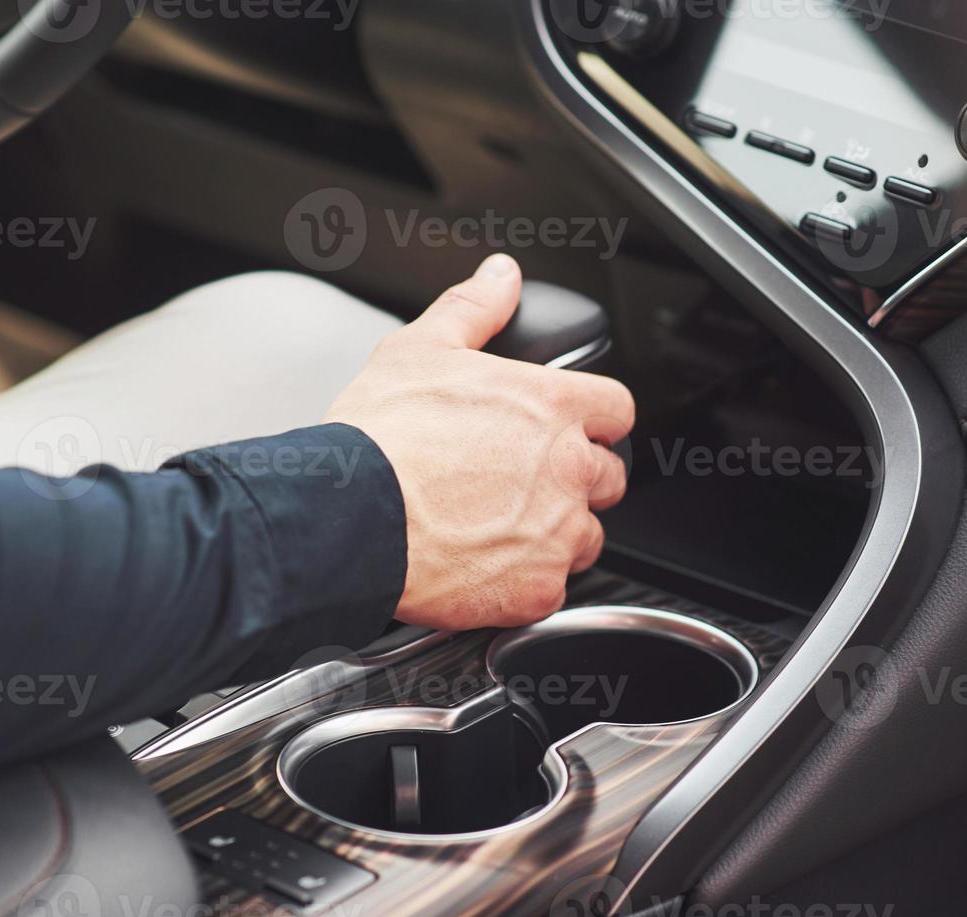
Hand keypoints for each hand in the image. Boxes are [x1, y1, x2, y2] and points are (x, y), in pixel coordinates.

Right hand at [325, 254, 634, 628]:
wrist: (348, 517)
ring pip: (584, 537)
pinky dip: (524, 582)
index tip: (569, 430)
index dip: (593, 419)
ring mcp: (557, 533)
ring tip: (497, 529)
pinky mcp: (536, 590)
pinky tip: (484, 567)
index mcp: (551, 406)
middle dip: (573, 480)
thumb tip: (500, 276)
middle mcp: (568, 469)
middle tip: (520, 483)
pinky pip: (550, 588)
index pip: (617, 409)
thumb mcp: (421, 349)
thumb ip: (474, 309)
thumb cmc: (380, 438)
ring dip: (555, 534)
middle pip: (608, 476)